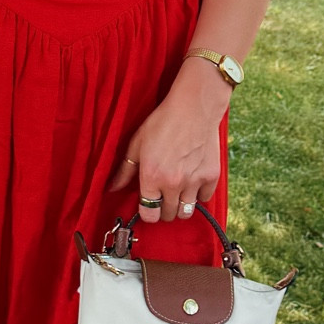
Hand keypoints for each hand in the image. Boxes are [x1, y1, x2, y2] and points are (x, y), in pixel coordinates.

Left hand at [106, 58, 229, 223]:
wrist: (194, 107)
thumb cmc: (162, 122)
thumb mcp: (136, 144)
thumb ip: (124, 170)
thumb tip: (112, 188)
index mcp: (152, 177)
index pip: (149, 215)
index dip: (147, 212)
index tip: (148, 205)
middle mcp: (173, 184)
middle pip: (168, 216)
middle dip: (162, 209)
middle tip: (162, 196)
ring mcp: (194, 182)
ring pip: (186, 212)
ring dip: (180, 206)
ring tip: (177, 193)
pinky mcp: (212, 176)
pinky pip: (204, 199)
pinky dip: (199, 195)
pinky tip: (192, 181)